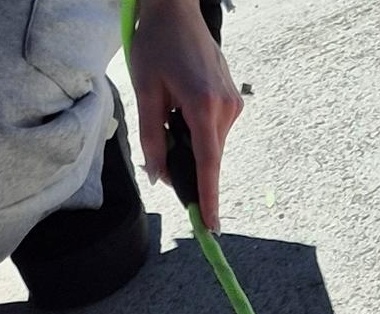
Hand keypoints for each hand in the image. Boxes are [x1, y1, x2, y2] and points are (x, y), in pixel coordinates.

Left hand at [129, 0, 242, 230]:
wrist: (176, 10)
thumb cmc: (156, 43)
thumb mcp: (144, 90)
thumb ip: (151, 137)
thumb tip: (159, 176)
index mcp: (203, 106)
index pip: (208, 164)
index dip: (209, 197)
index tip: (211, 226)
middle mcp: (226, 109)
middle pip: (209, 154)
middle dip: (190, 160)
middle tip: (166, 137)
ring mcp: (234, 104)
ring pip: (212, 141)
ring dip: (192, 137)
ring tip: (172, 101)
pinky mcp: (234, 100)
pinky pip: (216, 127)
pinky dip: (200, 126)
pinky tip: (185, 98)